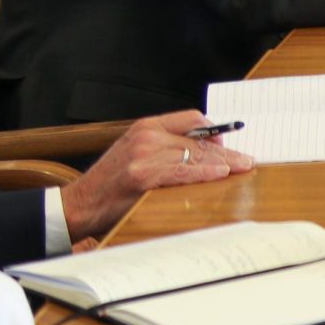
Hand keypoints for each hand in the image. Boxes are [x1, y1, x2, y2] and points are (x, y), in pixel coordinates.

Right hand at [59, 111, 253, 239]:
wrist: (77, 205)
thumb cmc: (110, 185)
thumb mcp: (136, 156)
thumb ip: (165, 149)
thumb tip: (204, 153)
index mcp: (145, 127)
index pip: (192, 119)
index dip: (216, 130)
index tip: (231, 144)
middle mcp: (146, 136)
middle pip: (199, 139)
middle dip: (227, 151)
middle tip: (247, 161)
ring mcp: (143, 155)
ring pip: (195, 154)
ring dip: (223, 163)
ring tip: (242, 169)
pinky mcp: (141, 175)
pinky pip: (181, 172)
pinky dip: (203, 172)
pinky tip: (220, 173)